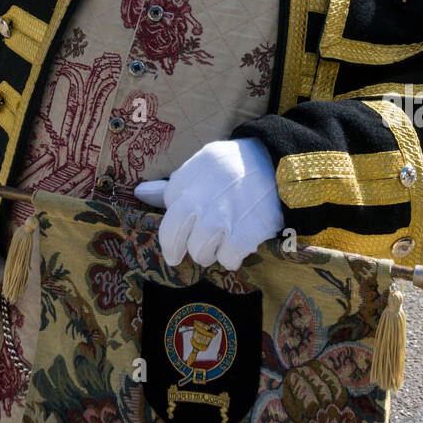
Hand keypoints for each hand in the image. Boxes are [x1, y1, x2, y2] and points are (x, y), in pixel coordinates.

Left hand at [134, 138, 283, 270]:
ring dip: (206, 253)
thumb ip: (173, 184)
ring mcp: (227, 215)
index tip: (181, 229)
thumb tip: (140, 194)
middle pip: (175, 234)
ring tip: (216, 244)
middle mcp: (206, 195)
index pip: (169, 205)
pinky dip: (230, 258)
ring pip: (200, 251)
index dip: (174, 222)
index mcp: (194, 174)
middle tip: (180, 253)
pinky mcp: (250, 231)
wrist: (282, 167)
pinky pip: (227, 258)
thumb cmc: (237, 167)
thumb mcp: (204, 164)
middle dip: (176, 247)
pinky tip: (236, 248)